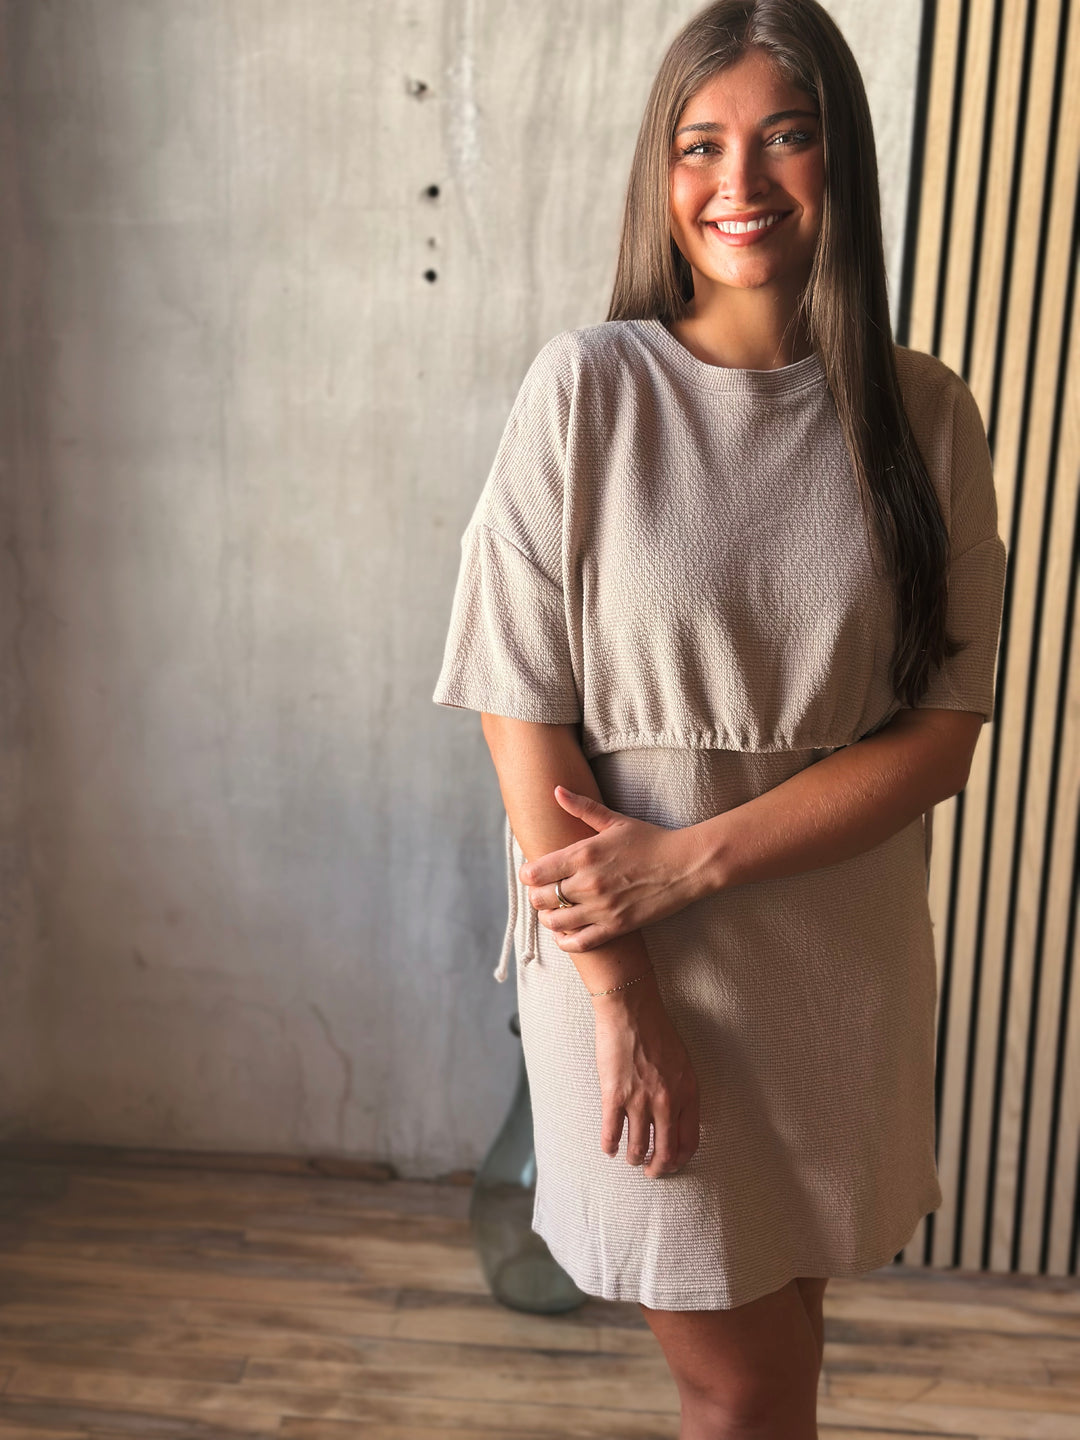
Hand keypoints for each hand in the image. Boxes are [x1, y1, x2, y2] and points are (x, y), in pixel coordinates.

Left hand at [519, 785, 710, 950]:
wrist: (686, 865)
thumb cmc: (651, 839)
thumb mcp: (615, 820)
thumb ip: (582, 807)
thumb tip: (556, 789)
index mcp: (584, 854)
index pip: (535, 872)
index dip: (527, 874)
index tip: (532, 873)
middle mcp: (588, 882)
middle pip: (540, 898)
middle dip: (536, 896)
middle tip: (543, 893)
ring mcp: (602, 907)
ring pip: (555, 922)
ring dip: (548, 918)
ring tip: (552, 913)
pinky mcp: (617, 926)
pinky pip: (580, 942)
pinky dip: (566, 941)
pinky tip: (566, 934)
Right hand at [591, 972, 699, 1176]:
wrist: (631, 1012)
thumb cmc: (658, 1031)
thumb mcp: (683, 1064)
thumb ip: (682, 1092)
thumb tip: (677, 1117)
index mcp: (687, 1094)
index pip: (689, 1141)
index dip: (680, 1158)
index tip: (673, 1163)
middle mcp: (667, 1102)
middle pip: (665, 1150)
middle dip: (658, 1167)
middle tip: (652, 1172)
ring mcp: (640, 1101)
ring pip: (638, 1146)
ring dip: (635, 1158)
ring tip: (632, 1160)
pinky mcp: (614, 1096)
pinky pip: (612, 1132)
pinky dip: (610, 1145)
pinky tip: (609, 1148)